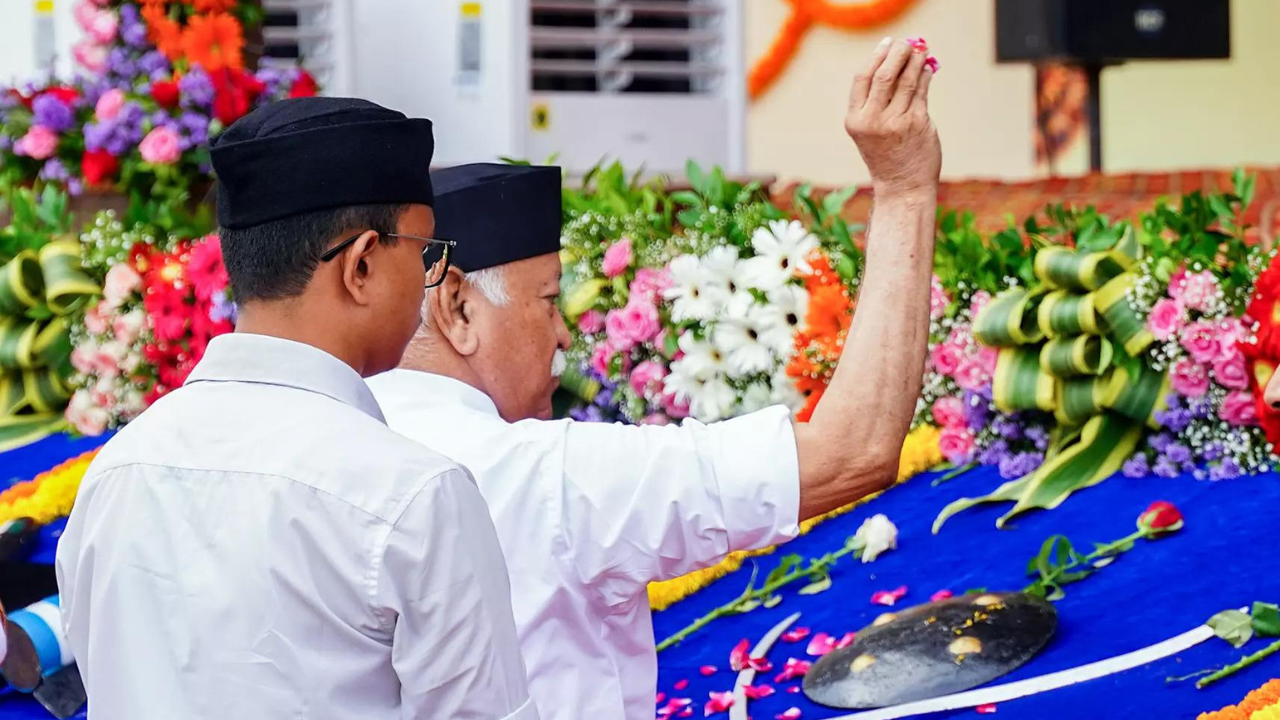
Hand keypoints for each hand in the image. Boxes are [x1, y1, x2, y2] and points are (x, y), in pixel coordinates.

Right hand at [844, 37, 940, 198]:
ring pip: (907, 81)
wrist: (902, 186)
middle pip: (885, 75)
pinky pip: (922, 92)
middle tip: (907, 43)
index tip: (887, 44)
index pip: (863, 78)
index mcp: (855, 121)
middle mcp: (873, 120)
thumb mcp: (869, 131)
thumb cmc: (885, 157)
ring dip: (915, 61)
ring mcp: (896, 122)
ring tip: (921, 51)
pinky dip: (925, 77)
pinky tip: (927, 70)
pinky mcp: (918, 123)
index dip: (876, 57)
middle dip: (898, 54)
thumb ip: (875, 102)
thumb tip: (894, 64)